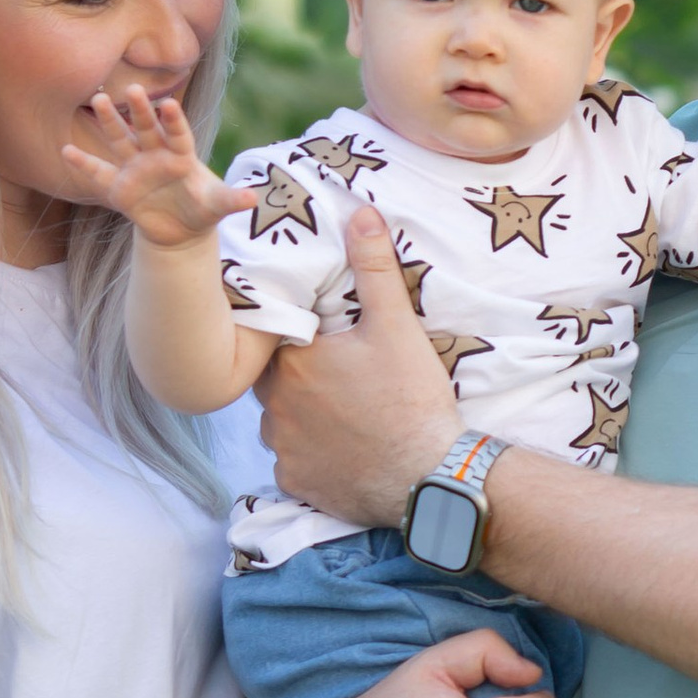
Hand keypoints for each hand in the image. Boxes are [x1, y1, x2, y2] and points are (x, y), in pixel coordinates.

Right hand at [58, 84, 241, 244]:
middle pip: (146, 128)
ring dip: (110, 121)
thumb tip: (254, 199)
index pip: (178, 133)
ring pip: (120, 140)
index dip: (173, 120)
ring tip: (98, 99)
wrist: (181, 229)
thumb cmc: (202, 209)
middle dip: (139, 110)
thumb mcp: (217, 205)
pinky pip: (99, 173)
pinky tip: (66, 151)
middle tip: (132, 88)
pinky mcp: (119, 187)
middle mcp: (156, 154)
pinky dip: (83, 164)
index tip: (169, 103)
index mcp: (182, 154)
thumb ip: (232, 200)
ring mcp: (135, 167)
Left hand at [254, 202, 459, 525]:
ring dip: (297, 413)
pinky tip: (339, 447)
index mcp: (293, 363)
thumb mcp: (396, 326)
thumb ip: (374, 269)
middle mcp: (275, 408)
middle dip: (291, 371)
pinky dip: (309, 454)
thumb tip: (362, 214)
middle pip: (269, 379)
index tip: (311, 331)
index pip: (270, 337)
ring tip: (337, 408)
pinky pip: (292, 461)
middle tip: (328, 368)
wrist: (428, 476)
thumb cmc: (411, 398)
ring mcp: (283, 450)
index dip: (287, 332)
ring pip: (277, 421)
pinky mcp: (297, 483)